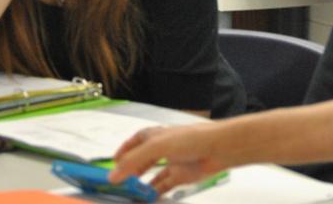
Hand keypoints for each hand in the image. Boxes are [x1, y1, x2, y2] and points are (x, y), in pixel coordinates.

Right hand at [110, 124, 230, 193]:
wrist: (219, 148)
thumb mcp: (157, 147)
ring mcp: (173, 162)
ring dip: (142, 184)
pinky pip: (165, 186)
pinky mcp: (182, 175)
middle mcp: (164, 148)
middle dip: (131, 170)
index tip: (113, 162)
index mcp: (156, 135)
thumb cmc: (190, 140)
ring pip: (153, 175)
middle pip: (143, 160)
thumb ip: (135, 161)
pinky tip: (147, 199)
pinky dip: (155, 193)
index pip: (136, 141)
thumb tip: (113, 176)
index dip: (125, 150)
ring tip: (129, 194)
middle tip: (118, 183)